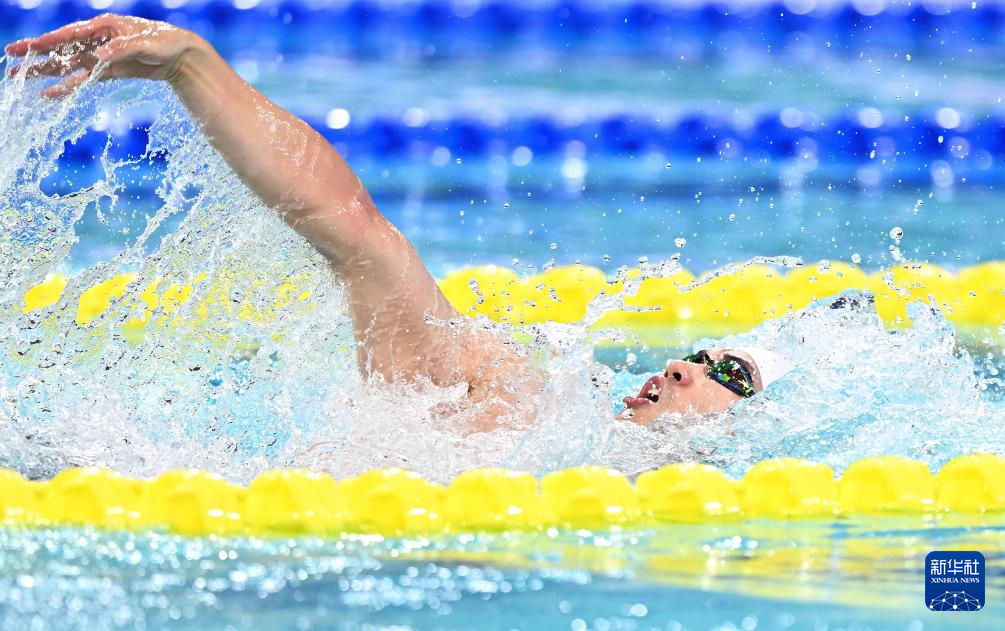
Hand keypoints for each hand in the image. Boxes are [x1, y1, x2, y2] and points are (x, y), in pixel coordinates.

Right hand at [4, 14, 203, 97]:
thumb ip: (121, 48)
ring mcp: (101, 56)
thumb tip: (99, 54)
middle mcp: (97, 39)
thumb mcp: (146, 43)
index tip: (29, 46)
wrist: (182, 56)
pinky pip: (83, 80)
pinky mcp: (108, 71)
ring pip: (67, 65)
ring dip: (45, 72)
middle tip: (9, 57)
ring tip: (20, 78)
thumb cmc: (165, 42)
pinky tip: (50, 95)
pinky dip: (67, 87)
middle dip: (35, 53)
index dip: (49, 41)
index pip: (70, 34)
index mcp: (103, 26)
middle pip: (61, 48)